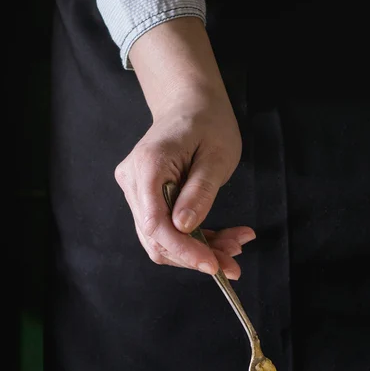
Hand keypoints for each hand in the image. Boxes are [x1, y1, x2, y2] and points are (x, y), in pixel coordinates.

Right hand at [114, 17, 254, 278]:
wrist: (190, 104)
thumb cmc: (208, 122)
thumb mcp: (216, 156)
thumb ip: (200, 192)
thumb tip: (184, 227)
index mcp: (148, 167)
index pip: (156, 224)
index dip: (184, 251)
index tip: (215, 266)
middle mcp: (134, 182)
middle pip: (157, 238)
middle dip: (197, 256)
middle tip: (235, 262)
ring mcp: (137, 192)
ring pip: (163, 239)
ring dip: (200, 250)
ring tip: (235, 247)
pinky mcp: (147, 198)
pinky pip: (168, 229)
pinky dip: (196, 240)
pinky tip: (225, 239)